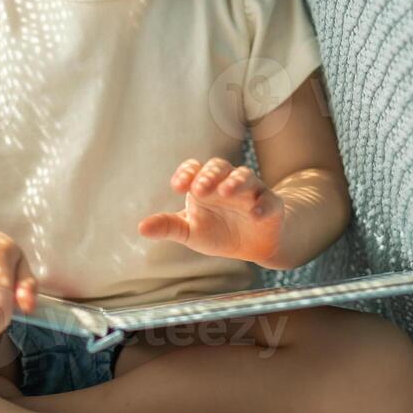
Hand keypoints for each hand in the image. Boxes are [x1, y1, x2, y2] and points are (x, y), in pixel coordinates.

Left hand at [138, 158, 286, 266]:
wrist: (253, 246)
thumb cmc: (218, 231)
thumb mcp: (191, 231)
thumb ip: (168, 226)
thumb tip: (141, 228)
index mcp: (205, 184)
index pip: (195, 168)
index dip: (186, 173)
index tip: (176, 186)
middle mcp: (227, 183)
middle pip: (219, 167)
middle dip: (209, 175)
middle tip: (199, 188)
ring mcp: (251, 192)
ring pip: (245, 177)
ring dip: (235, 182)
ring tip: (225, 192)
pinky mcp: (271, 206)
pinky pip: (269, 201)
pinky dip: (262, 206)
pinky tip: (255, 213)